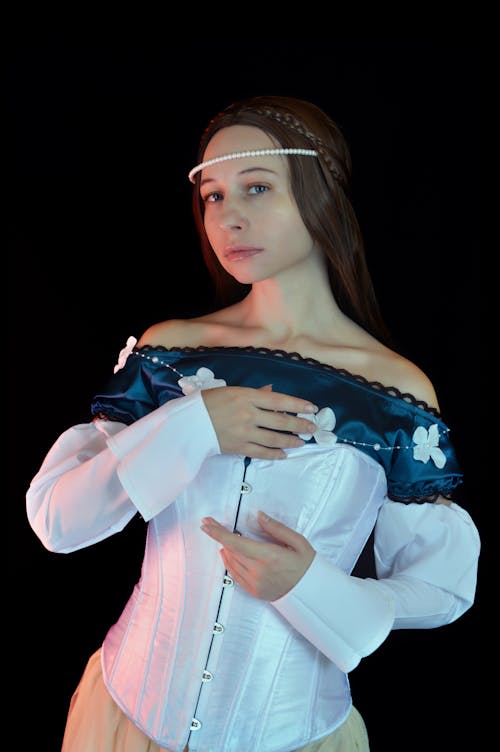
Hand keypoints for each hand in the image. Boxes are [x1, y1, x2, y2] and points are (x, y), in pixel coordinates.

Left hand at [200, 511, 315, 600]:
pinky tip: (228, 555)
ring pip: (231, 563)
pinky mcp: (255, 591)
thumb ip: (276, 528)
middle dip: (219, 536)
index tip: (206, 524)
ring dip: (224, 548)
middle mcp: (258, 571)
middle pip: (230, 551)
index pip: (236, 542)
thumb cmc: (306, 565)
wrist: (313, 593)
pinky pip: (235, 575)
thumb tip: (260, 516)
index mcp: (269, 556)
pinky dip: (229, 563)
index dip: (218, 532)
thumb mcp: (298, 542)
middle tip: (212, 524)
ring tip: (223, 537)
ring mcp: (255, 583)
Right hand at [201, 384, 317, 459]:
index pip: (280, 401)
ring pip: (274, 439)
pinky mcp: (238, 447)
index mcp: (248, 396)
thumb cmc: (210, 402)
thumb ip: (256, 394)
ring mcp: (244, 432)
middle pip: (281, 421)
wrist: (189, 422)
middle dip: (300, 425)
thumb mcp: (234, 391)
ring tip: (301, 442)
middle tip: (312, 428)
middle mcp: (248, 414)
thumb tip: (273, 392)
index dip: (298, 405)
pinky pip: (260, 452)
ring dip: (290, 441)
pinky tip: (283, 455)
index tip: (312, 408)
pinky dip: (274, 454)